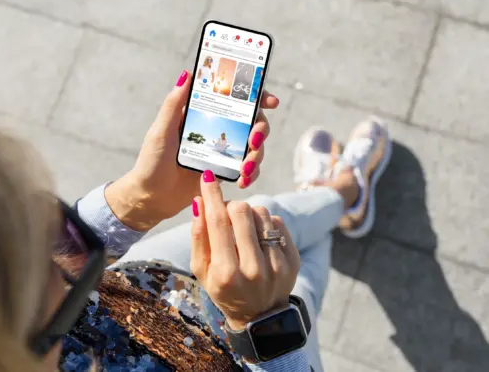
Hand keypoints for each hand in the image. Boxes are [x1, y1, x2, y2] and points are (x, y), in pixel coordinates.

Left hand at [105, 70, 279, 231]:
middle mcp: (217, 131)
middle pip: (252, 123)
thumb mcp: (160, 132)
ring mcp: (222, 152)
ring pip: (254, 147)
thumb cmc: (150, 163)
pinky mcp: (224, 172)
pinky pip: (247, 170)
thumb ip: (173, 105)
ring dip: (256, 156)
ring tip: (244, 170)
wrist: (150, 199)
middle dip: (261, 130)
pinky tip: (242, 181)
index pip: (234, 100)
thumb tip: (188, 74)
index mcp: (202, 116)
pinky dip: (250, 174)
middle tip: (255, 140)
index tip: (270, 101)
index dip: (256, 97)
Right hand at [190, 170, 300, 330]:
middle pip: (241, 211)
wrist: (259, 315)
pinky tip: (259, 236)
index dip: (211, 195)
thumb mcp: (202, 270)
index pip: (218, 222)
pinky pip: (278, 222)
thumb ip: (198, 237)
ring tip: (244, 228)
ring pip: (262, 212)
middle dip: (230, 205)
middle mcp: (254, 269)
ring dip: (249, 213)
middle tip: (226, 214)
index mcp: (227, 273)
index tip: (208, 176)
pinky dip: (265, 223)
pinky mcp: (293, 260)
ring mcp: (277, 265)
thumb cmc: (223, 289)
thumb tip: (199, 202)